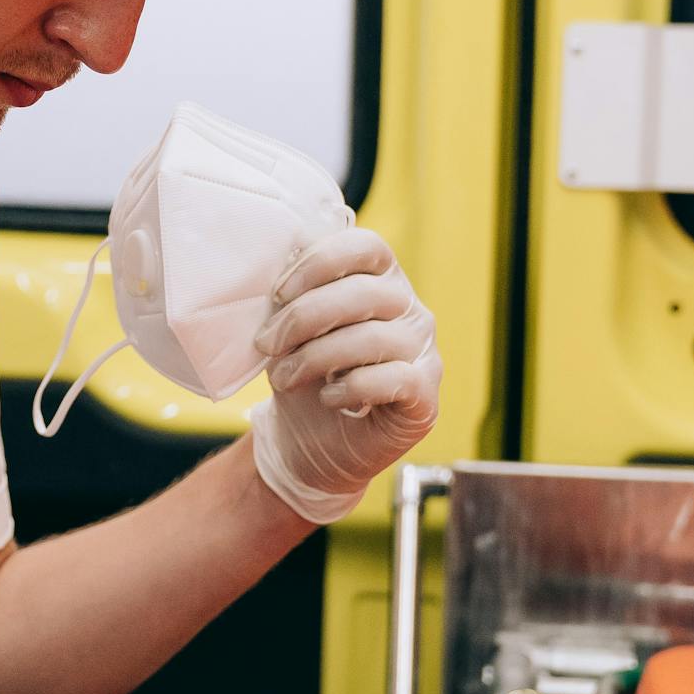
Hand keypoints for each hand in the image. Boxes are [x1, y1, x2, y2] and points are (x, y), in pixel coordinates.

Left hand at [246, 228, 441, 524]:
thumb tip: (274, 260)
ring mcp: (424, 352)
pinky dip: (353, 387)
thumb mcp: (288, 332)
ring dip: (316, 357)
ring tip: (284, 378)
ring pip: (374, 338)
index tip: (278, 294)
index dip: (320, 263)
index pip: (366, 247)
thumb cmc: (302, 378)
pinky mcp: (426, 396)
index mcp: (381, 281)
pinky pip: (395, 378)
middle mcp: (410, 310)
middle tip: (268, 344)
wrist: (308, 446)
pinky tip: (329, 397)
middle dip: (304, 317)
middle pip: (365, 292)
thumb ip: (290, 296)